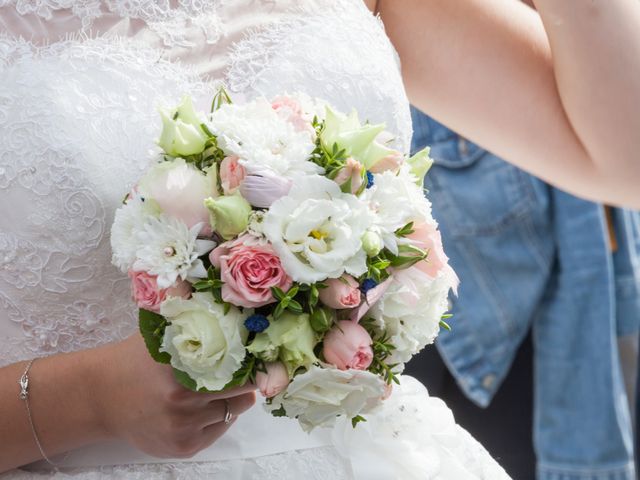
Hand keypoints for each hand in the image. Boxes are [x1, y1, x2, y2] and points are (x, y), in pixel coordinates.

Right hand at [94, 333, 256, 457]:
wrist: (102, 397)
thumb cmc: (137, 359)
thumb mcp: (161, 332)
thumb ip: (194, 317)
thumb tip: (230, 298)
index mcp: (180, 367)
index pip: (239, 367)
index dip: (256, 361)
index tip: (267, 355)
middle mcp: (183, 399)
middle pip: (243, 391)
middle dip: (248, 379)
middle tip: (245, 367)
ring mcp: (183, 427)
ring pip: (234, 410)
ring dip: (232, 398)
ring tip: (213, 384)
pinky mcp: (183, 447)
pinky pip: (220, 428)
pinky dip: (219, 416)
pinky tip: (200, 404)